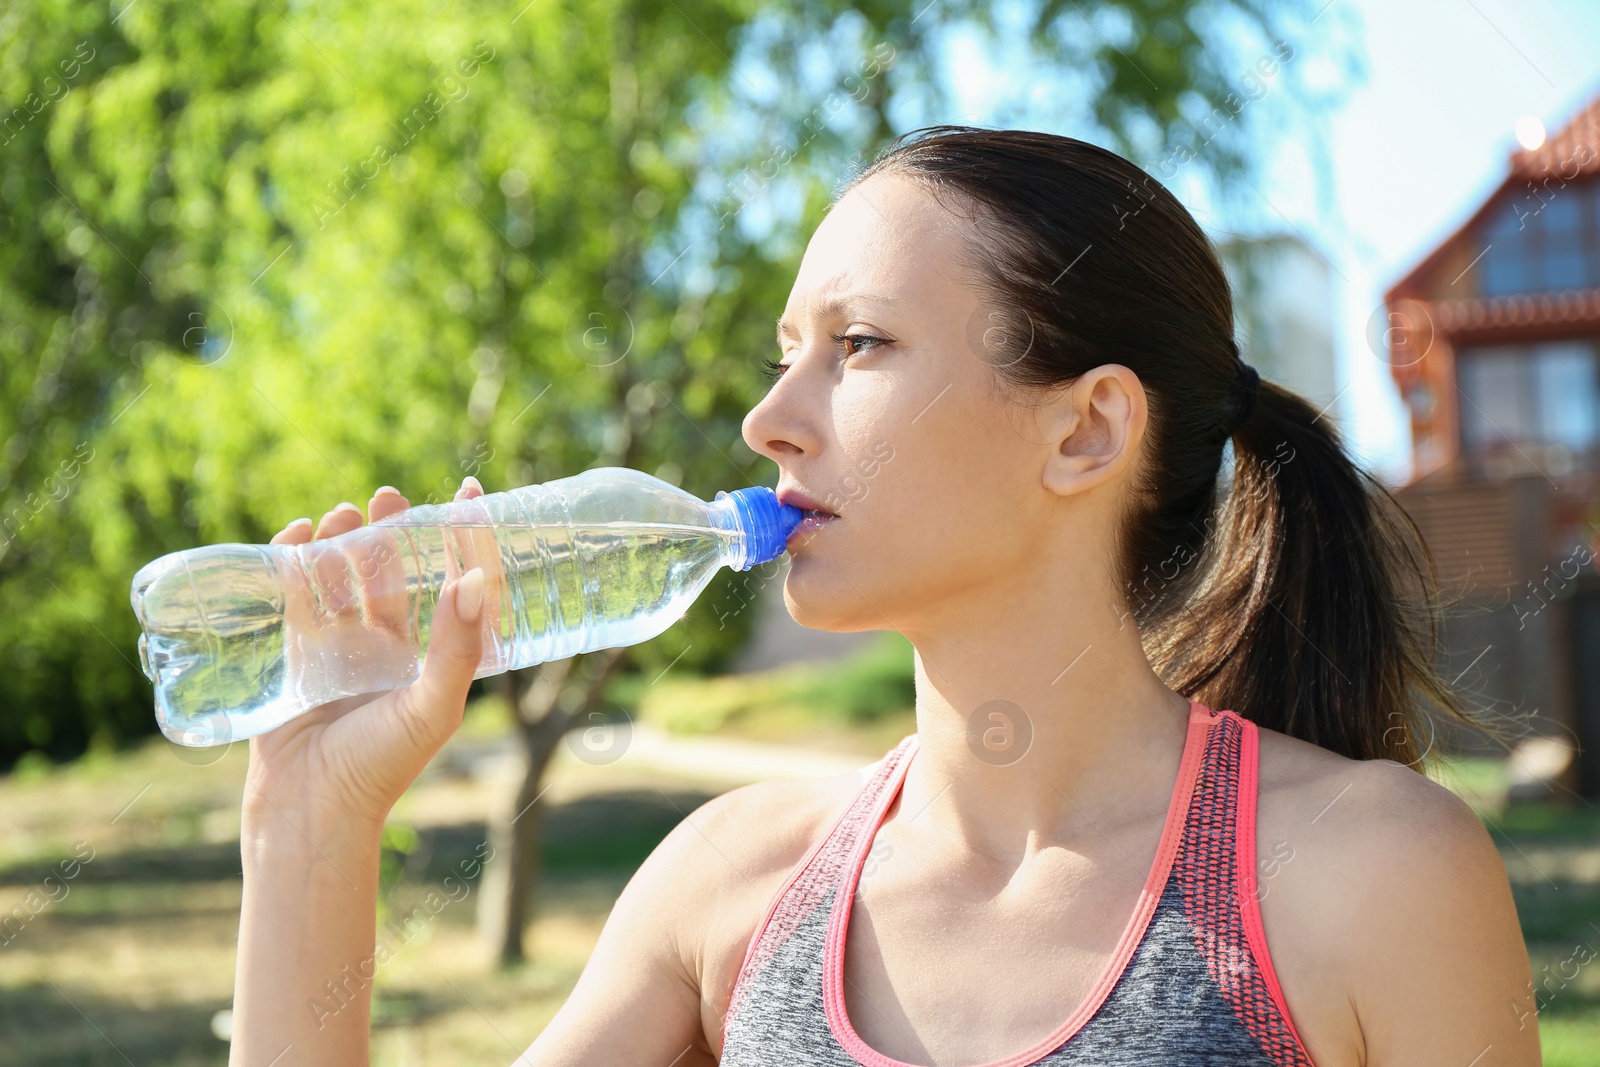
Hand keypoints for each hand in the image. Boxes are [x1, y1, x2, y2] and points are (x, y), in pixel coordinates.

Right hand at [242, 477, 487, 827]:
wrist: (310, 810)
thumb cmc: (381, 767)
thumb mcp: (432, 707)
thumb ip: (457, 647)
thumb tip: (474, 579)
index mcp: (431, 657)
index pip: (454, 582)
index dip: (461, 538)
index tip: (466, 492)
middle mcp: (390, 648)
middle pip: (394, 571)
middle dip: (391, 530)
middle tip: (387, 497)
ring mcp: (342, 648)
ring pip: (344, 577)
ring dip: (343, 542)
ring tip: (343, 514)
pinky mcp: (296, 654)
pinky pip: (296, 596)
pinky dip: (295, 562)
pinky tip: (299, 536)